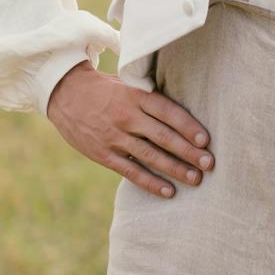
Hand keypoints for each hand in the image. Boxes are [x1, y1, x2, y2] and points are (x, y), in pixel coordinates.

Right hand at [46, 61, 214, 198]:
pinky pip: (131, 171)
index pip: (167, 111)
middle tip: (209, 164)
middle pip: (163, 136)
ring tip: (195, 179)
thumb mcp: (127, 83)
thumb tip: (183, 113)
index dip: (188, 126)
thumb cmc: (105, 89)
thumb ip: (150, 97)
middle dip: (188, 151)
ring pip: (150, 156)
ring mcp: (114, 137)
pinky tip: (168, 191)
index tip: (206, 140)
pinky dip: (150, 183)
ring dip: (175, 169)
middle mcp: (126, 116)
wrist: (64, 93)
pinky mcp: (103, 154)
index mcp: (135, 96)